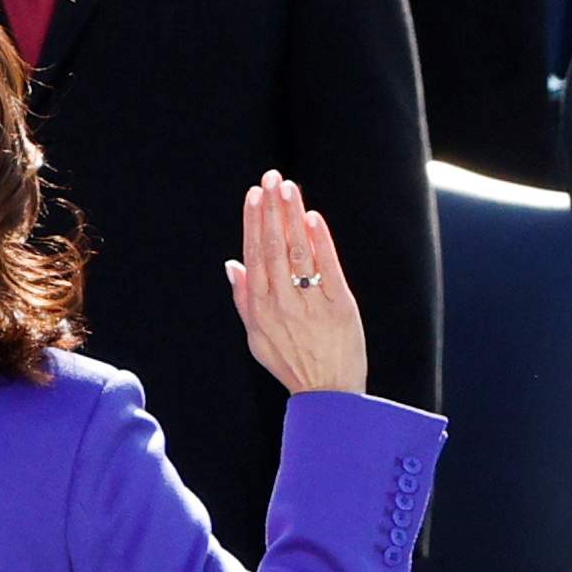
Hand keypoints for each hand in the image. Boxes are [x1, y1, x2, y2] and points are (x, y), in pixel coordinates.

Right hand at [225, 170, 366, 395]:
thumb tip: (232, 263)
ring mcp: (312, 304)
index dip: (253, 222)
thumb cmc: (290, 363)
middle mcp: (283, 304)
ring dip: (293, 216)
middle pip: (274, 247)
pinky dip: (320, 241)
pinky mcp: (340, 307)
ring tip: (289, 187)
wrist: (329, 393)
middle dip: (271, 209)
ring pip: (299, 252)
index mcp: (260, 309)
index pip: (254, 255)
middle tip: (271, 178)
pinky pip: (328, 268)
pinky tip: (313, 218)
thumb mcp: (256, 338)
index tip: (253, 194)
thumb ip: (243, 299)